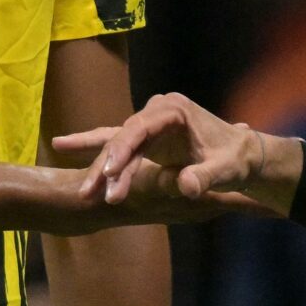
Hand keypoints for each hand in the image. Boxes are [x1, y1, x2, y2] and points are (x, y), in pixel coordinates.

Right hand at [53, 94, 295, 214]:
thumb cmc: (236, 159)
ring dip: (99, 171)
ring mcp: (149, 123)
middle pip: (122, 139)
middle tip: (89, 194)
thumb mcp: (224, 170)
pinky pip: (115, 144)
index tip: (109, 173)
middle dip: (104, 168)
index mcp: (173, 110)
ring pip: (116, 146)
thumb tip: (186, 187)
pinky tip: (60, 144)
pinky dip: (91, 148)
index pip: (139, 128)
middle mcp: (156, 111)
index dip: (122, 151)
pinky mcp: (145, 138)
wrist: (244, 154)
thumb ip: (204, 177)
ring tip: (80, 195)